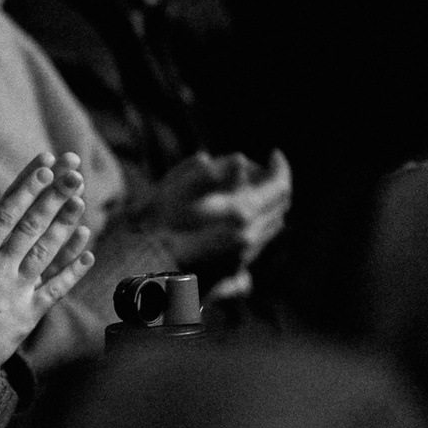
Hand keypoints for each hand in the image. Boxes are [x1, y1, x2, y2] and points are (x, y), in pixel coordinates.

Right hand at [0, 153, 95, 371]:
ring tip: (82, 201)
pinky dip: (73, 269)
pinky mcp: (29, 316)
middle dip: (54, 197)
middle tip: (73, 173)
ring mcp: (17, 293)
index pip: (5, 214)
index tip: (44, 165)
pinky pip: (56, 289)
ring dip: (66, 225)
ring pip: (47, 252)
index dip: (27, 187)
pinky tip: (88, 251)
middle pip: (31, 227)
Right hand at [134, 148, 290, 271]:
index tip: (274, 153)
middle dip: (275, 187)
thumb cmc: (158, 228)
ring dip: (266, 209)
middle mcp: (249, 239)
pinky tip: (238, 224)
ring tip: (252, 193)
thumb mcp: (180, 191)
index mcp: (243, 215)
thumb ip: (211, 173)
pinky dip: (254, 228)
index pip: (280, 187)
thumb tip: (240, 158)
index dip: (280, 167)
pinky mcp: (232, 274)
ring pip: (269, 230)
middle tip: (264, 171)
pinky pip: (255, 247)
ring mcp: (243, 260)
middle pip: (279, 209)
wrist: (147, 273)